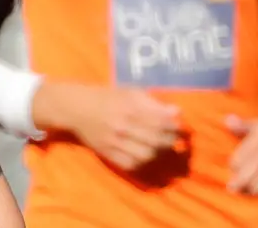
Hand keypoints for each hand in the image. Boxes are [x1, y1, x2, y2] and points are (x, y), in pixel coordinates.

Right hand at [37, 84, 181, 171]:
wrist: (76, 107)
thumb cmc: (105, 96)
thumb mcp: (129, 92)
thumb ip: (153, 102)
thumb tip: (176, 112)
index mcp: (130, 108)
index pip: (162, 122)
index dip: (176, 127)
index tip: (182, 128)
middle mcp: (123, 126)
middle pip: (157, 140)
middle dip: (170, 141)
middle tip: (175, 139)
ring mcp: (115, 142)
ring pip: (146, 155)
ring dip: (159, 153)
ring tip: (161, 148)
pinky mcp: (107, 153)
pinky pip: (131, 164)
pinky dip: (142, 163)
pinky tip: (145, 155)